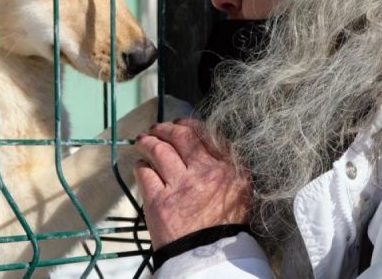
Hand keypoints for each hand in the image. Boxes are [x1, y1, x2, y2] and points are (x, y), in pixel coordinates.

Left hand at [134, 118, 251, 249]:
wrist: (211, 258)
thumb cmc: (226, 226)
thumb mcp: (239, 191)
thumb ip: (227, 165)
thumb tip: (208, 142)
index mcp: (228, 169)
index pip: (206, 134)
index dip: (188, 124)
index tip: (180, 124)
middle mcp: (205, 173)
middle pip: (180, 137)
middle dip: (165, 129)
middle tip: (156, 129)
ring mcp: (180, 186)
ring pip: (158, 150)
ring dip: (148, 142)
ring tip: (143, 141)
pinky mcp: (159, 201)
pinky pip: (145, 173)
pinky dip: (141, 166)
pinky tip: (141, 167)